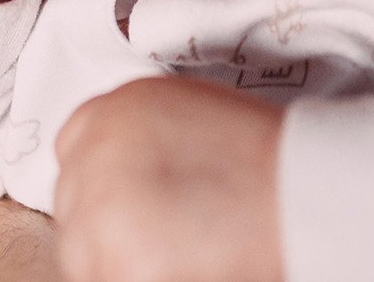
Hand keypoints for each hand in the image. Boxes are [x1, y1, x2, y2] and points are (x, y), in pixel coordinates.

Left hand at [52, 77, 283, 281]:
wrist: (301, 191)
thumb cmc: (265, 158)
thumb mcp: (190, 112)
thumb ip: (140, 139)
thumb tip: (124, 176)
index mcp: (113, 108)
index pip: (72, 147)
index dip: (102, 182)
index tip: (127, 203)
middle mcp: (95, 150)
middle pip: (73, 205)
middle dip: (107, 227)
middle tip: (159, 237)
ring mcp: (99, 207)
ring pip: (83, 253)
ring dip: (117, 260)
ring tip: (176, 253)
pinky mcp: (116, 261)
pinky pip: (108, 277)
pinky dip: (138, 276)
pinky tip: (182, 266)